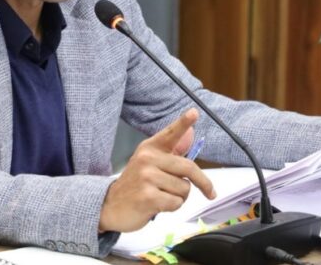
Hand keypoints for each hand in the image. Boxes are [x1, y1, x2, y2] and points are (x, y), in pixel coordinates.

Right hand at [98, 108, 215, 232]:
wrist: (110, 206)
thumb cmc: (136, 185)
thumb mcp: (150, 164)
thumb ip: (171, 152)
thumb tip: (190, 134)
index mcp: (150, 148)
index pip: (170, 133)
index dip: (183, 123)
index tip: (194, 112)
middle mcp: (147, 158)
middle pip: (189, 167)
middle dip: (203, 183)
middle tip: (210, 192)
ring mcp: (147, 177)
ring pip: (185, 188)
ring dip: (179, 197)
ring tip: (162, 196)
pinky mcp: (148, 197)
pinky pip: (177, 202)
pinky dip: (173, 207)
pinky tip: (158, 205)